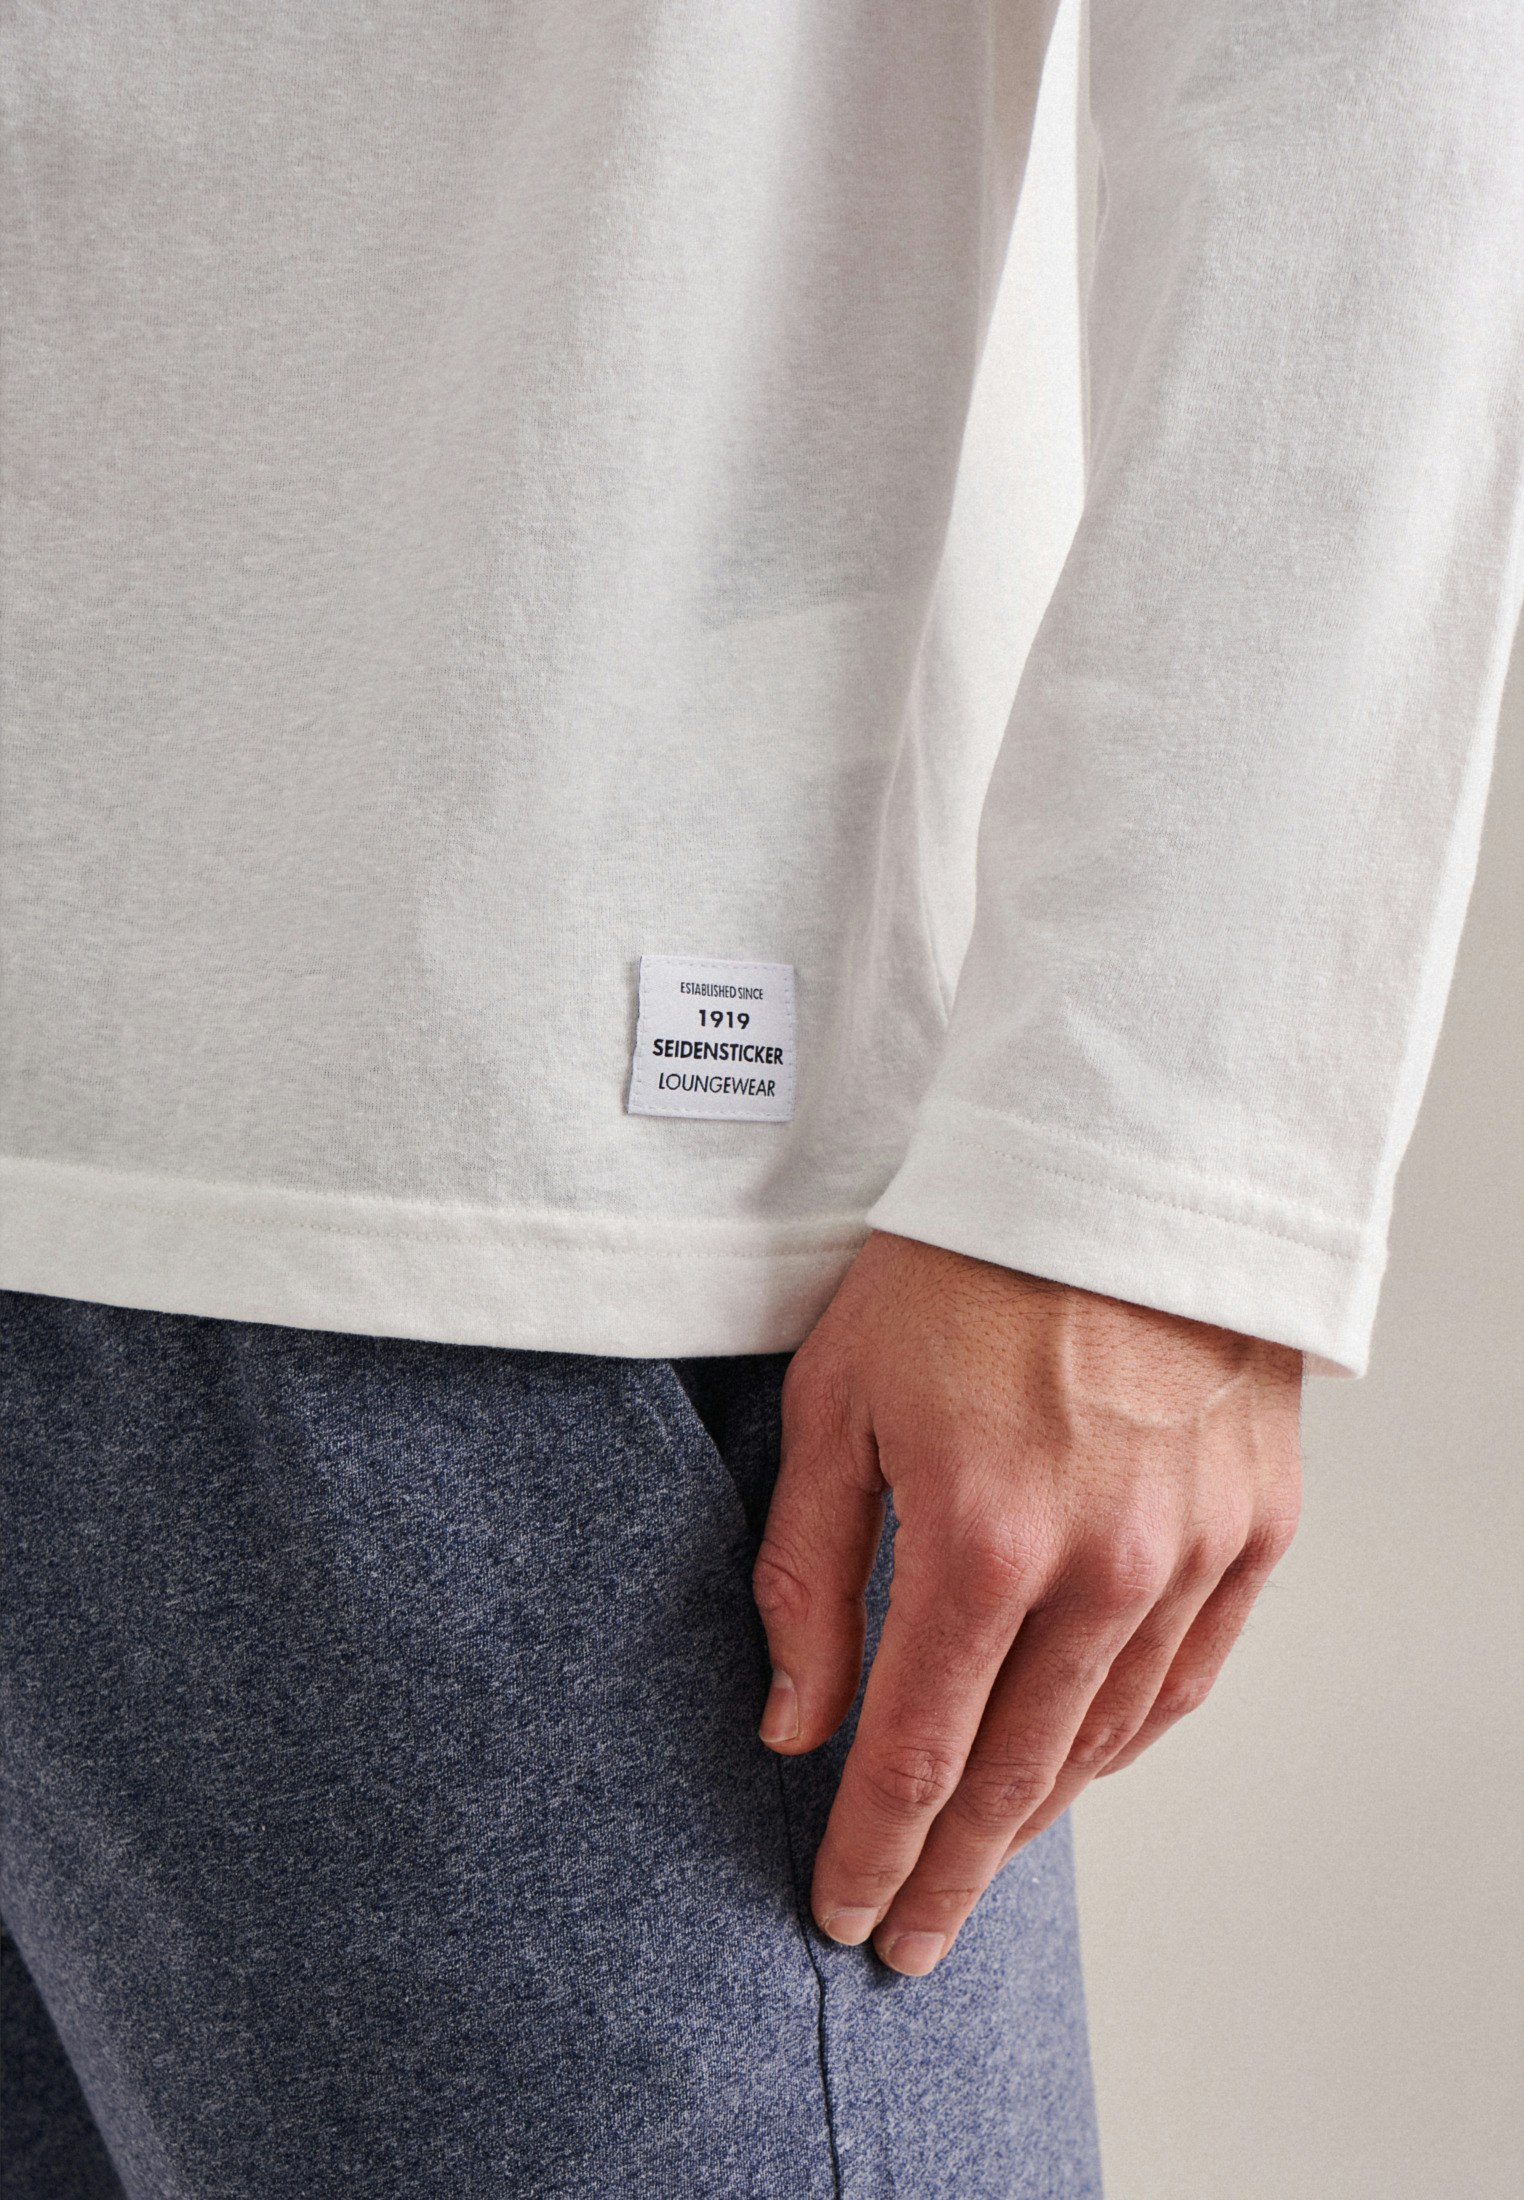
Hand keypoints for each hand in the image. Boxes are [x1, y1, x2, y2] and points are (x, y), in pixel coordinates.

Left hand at [753, 1231, 1301, 1975]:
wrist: (1119, 1167)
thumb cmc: (959, 1266)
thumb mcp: (836, 1401)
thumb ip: (806, 1573)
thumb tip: (794, 1722)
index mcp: (978, 1540)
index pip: (911, 1754)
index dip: (870, 1853)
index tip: (843, 1917)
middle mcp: (1097, 1570)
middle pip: (1012, 1778)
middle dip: (948, 1874)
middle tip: (911, 1941)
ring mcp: (1189, 1555)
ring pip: (1106, 1742)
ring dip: (1035, 1814)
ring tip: (980, 1856)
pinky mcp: (1252, 1529)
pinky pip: (1187, 1678)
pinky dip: (1126, 1738)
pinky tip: (1082, 1763)